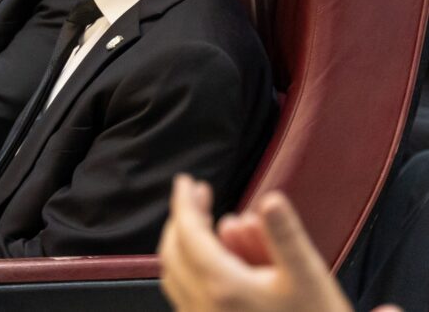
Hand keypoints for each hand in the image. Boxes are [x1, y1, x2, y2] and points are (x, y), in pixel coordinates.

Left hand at [158, 175, 354, 311]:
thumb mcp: (308, 279)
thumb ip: (285, 237)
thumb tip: (269, 199)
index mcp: (221, 286)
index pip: (188, 233)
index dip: (184, 202)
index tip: (186, 182)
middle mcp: (201, 306)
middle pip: (173, 252)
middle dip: (182, 220)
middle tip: (197, 196)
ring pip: (174, 276)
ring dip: (183, 245)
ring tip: (206, 225)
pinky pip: (184, 296)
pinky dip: (189, 269)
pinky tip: (213, 265)